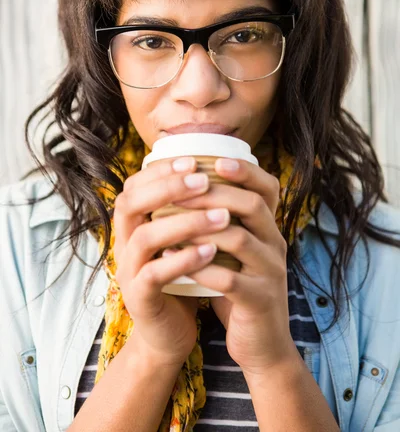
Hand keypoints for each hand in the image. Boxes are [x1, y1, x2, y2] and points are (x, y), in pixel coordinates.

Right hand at [113, 156, 230, 366]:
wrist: (167, 333)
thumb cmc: (178, 278)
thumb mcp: (177, 240)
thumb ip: (183, 211)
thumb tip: (211, 169)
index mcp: (132, 226)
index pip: (134, 186)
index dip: (160, 170)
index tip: (192, 160)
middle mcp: (123, 244)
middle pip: (130, 204)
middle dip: (168, 188)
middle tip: (203, 179)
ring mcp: (128, 272)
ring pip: (145, 238)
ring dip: (184, 223)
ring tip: (221, 216)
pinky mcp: (140, 298)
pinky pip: (155, 275)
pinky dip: (182, 260)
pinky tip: (211, 251)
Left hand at [172, 157, 297, 374]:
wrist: (262, 342)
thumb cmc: (239, 288)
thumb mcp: (236, 251)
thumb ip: (223, 222)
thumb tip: (186, 186)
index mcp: (269, 229)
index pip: (268, 187)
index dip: (245, 170)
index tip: (216, 159)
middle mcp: (275, 245)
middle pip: (252, 205)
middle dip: (214, 192)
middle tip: (181, 187)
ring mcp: (270, 273)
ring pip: (240, 239)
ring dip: (202, 227)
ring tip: (170, 221)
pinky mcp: (260, 301)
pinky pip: (230, 280)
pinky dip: (201, 268)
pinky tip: (173, 262)